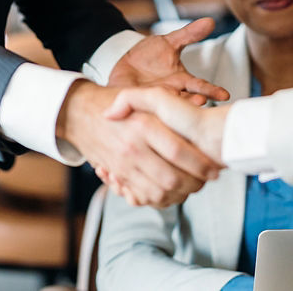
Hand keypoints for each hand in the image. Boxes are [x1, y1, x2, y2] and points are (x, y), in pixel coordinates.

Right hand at [57, 80, 222, 207]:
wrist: (78, 114)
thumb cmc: (114, 101)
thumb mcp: (138, 92)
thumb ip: (161, 99)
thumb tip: (191, 107)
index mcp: (143, 126)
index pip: (179, 152)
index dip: (200, 165)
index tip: (214, 168)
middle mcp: (133, 148)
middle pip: (171, 179)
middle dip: (194, 184)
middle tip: (207, 180)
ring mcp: (123, 165)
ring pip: (159, 193)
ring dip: (180, 195)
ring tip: (193, 186)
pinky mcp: (117, 176)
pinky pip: (142, 197)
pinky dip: (160, 199)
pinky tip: (172, 191)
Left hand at [108, 17, 229, 105]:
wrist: (122, 62)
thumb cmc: (149, 54)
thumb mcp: (168, 42)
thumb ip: (189, 34)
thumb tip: (210, 21)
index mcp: (181, 81)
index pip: (200, 87)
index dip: (212, 90)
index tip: (225, 95)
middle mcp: (171, 94)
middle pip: (186, 102)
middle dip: (193, 102)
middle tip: (201, 101)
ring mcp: (154, 101)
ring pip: (165, 110)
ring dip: (172, 111)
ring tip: (178, 110)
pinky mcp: (135, 104)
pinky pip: (141, 110)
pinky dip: (146, 113)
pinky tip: (149, 115)